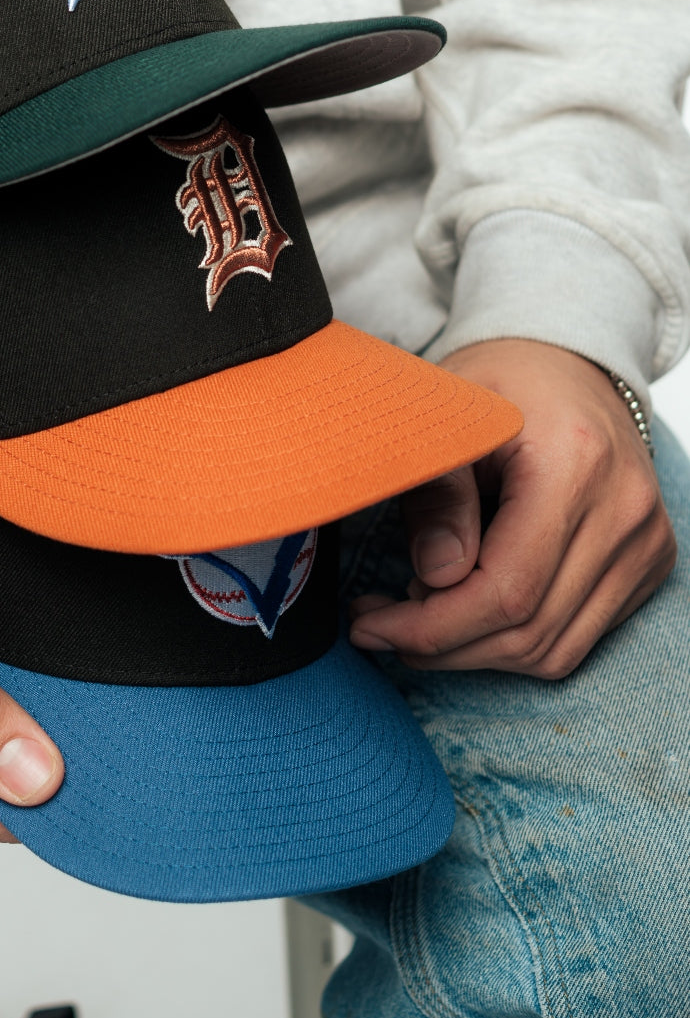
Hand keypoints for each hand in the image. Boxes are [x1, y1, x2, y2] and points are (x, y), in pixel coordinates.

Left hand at [349, 339, 675, 677]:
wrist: (567, 364)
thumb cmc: (500, 382)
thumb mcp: (448, 417)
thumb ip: (437, 494)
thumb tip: (433, 577)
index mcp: (576, 466)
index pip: (506, 590)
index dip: (432, 627)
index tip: (370, 624)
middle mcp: (625, 511)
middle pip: (529, 631)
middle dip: (442, 646)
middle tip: (378, 626)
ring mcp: (645, 542)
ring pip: (555, 649)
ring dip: (475, 652)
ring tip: (416, 616)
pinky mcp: (647, 562)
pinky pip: (577, 637)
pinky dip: (514, 640)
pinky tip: (465, 609)